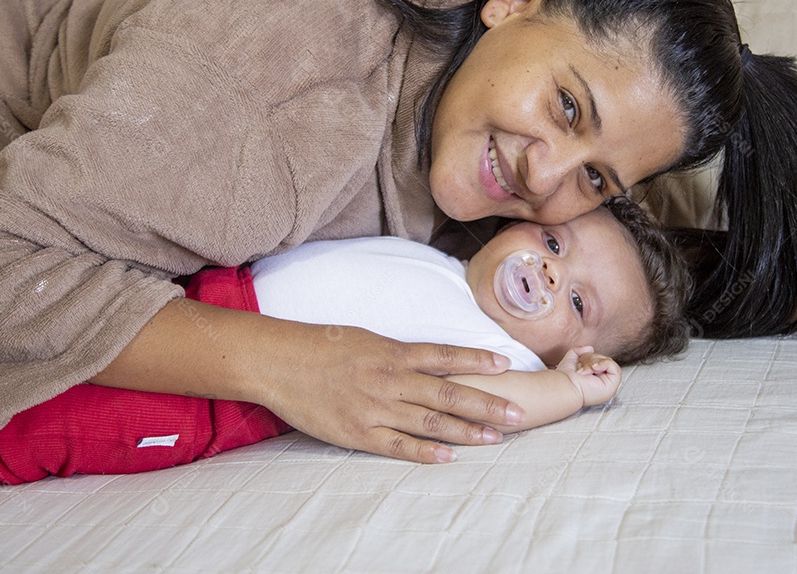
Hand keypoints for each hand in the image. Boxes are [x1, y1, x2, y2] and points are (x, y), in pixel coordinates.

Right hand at [254, 323, 525, 463]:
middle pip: (448, 393)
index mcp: (392, 352)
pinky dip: (424, 453)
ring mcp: (375, 408)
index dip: (476, 361)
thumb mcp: (366, 339)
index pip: (444, 355)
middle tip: (517, 414)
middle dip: (486, 404)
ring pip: (430, 421)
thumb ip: (398, 353)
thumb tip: (428, 359)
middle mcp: (390, 379)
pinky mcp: (358, 433)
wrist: (279, 362)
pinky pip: (397, 445)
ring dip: (465, 431)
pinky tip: (448, 458)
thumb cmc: (321, 346)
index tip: (506, 366)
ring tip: (495, 439)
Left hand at [555, 346, 620, 406]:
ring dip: (593, 363)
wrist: (565, 385)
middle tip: (581, 370)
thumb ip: (579, 351)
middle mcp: (602, 383)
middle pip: (603, 360)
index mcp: (594, 379)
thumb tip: (590, 348)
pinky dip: (603, 364)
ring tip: (584, 372)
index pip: (599, 361)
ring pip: (608, 362)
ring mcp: (608, 386)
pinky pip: (615, 368)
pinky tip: (593, 369)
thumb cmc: (565, 377)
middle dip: (590, 360)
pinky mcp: (612, 386)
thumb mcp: (571, 359)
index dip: (589, 358)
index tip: (578, 365)